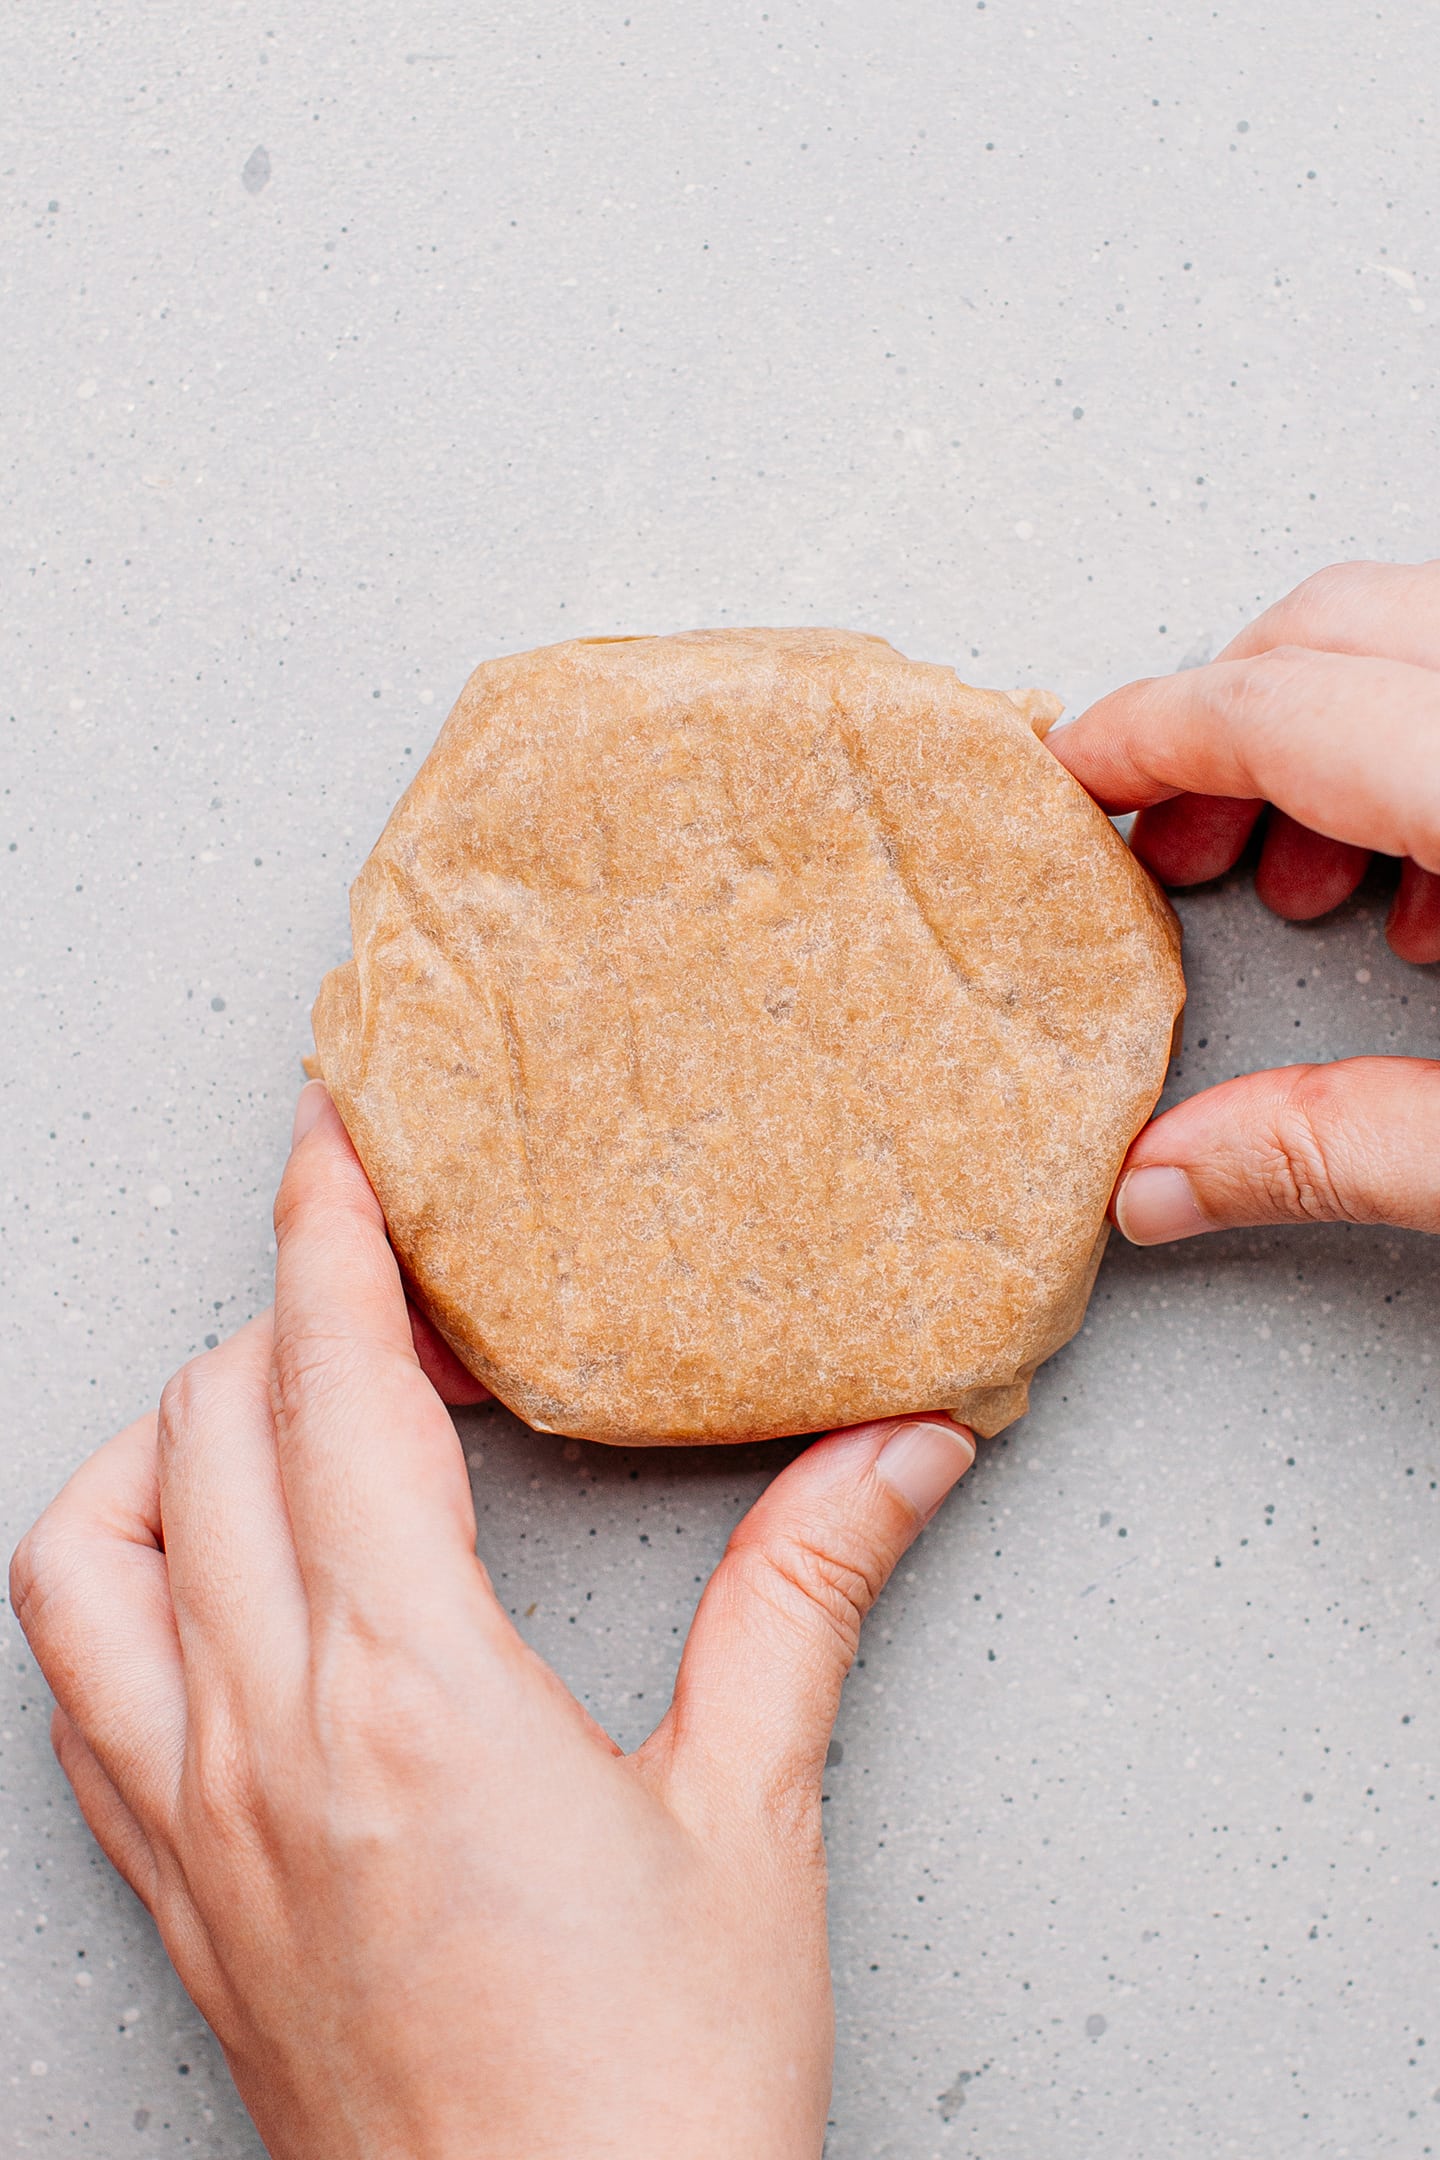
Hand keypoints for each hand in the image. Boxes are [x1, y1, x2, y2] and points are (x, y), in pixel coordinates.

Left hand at [9, 1084, 974, 2159]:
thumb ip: (804, 1597)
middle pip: (209, 1431)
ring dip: (172, 1441)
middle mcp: (263, 1739)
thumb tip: (896, 1448)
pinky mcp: (172, 1891)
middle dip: (292, 1316)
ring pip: (90, 1544)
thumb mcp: (751, 1821)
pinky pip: (77, 1680)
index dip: (329, 1235)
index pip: (329, 1392)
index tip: (334, 1130)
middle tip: (403, 1295)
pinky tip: (214, 1581)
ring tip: (283, 1422)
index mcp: (410, 1695)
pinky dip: (119, 1573)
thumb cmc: (654, 2100)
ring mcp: (191, 1819)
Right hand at [1050, 559, 1439, 1240]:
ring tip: (1307, 884)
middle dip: (1228, 725)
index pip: (1283, 705)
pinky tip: (1436, 889)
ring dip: (1334, 735)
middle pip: (1342, 624)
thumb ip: (1343, 1148)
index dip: (1147, 737)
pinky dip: (1424, 746)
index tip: (1072, 779)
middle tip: (1179, 852)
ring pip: (1423, 635)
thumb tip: (1164, 1180)